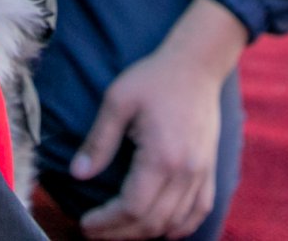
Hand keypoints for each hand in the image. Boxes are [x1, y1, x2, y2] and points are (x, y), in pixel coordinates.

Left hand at [72, 0, 248, 239]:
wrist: (196, 64)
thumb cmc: (154, 78)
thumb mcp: (118, 100)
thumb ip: (98, 140)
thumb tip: (78, 173)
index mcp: (162, 156)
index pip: (132, 207)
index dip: (106, 222)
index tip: (84, 223)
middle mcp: (186, 171)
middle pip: (152, 222)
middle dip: (119, 234)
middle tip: (93, 231)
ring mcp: (202, 173)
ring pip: (174, 222)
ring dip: (144, 233)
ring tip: (117, 230)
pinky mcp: (209, 169)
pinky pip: (200, 210)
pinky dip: (181, 227)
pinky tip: (163, 230)